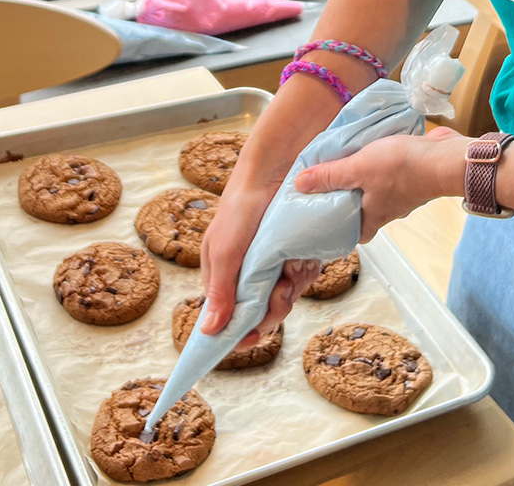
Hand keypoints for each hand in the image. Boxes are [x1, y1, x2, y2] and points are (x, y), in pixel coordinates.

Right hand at [199, 178, 321, 348]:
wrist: (273, 172)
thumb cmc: (240, 208)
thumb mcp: (224, 251)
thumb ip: (220, 291)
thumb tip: (208, 331)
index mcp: (223, 278)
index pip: (228, 318)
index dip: (238, 334)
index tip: (249, 341)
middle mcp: (248, 275)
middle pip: (262, 313)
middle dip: (273, 309)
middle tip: (280, 293)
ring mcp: (273, 265)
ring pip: (286, 296)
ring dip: (291, 287)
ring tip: (291, 267)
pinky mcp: (294, 254)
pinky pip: (303, 277)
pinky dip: (304, 270)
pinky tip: (302, 257)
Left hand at [294, 126, 469, 242]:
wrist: (445, 158)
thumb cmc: (402, 169)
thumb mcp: (358, 169)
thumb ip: (330, 176)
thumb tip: (299, 185)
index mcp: (372, 219)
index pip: (349, 233)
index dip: (335, 225)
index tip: (320, 210)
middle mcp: (387, 211)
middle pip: (360, 209)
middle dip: (346, 196)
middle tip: (328, 178)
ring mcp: (401, 194)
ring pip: (374, 190)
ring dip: (362, 177)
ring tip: (345, 158)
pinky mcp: (411, 176)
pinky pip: (389, 174)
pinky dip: (379, 164)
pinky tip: (370, 148)